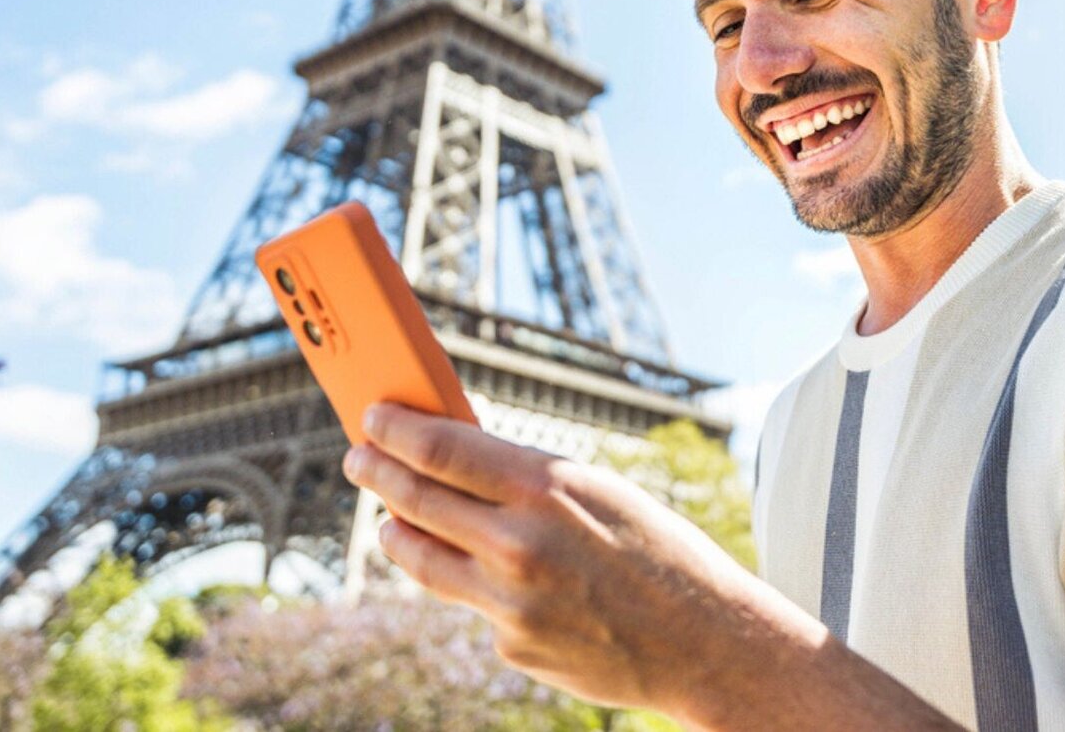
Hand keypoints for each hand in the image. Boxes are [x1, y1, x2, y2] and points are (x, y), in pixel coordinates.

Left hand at [340, 402, 756, 713]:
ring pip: (423, 559)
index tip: (373, 418)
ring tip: (388, 522)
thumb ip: (529, 479)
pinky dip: (479, 589)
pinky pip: (476, 607)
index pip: (441, 447)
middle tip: (359, 459)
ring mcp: (509, 601)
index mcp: (546, 488)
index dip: (395, 430)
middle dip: (377, 474)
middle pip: (415, 499)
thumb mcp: (599, 492)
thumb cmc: (660, 554)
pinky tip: (503, 584)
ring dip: (397, 534)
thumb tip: (459, 459)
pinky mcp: (512, 645)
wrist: (706, 642)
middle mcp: (518, 543)